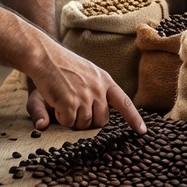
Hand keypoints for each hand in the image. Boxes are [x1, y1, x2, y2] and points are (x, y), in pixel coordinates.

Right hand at [26, 38, 145, 133]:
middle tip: (74, 108)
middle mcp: (98, 89)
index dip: (134, 118)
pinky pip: (70, 122)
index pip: (124, 102)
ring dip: (73, 120)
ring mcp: (85, 97)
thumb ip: (89, 95)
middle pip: (102, 120)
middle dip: (89, 121)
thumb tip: (84, 115)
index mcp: (104, 80)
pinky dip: (61, 118)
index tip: (142, 131)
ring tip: (64, 101)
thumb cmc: (61, 66)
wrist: (43, 55)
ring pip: (84, 124)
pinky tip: (56, 103)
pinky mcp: (70, 103)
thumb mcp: (82, 76)